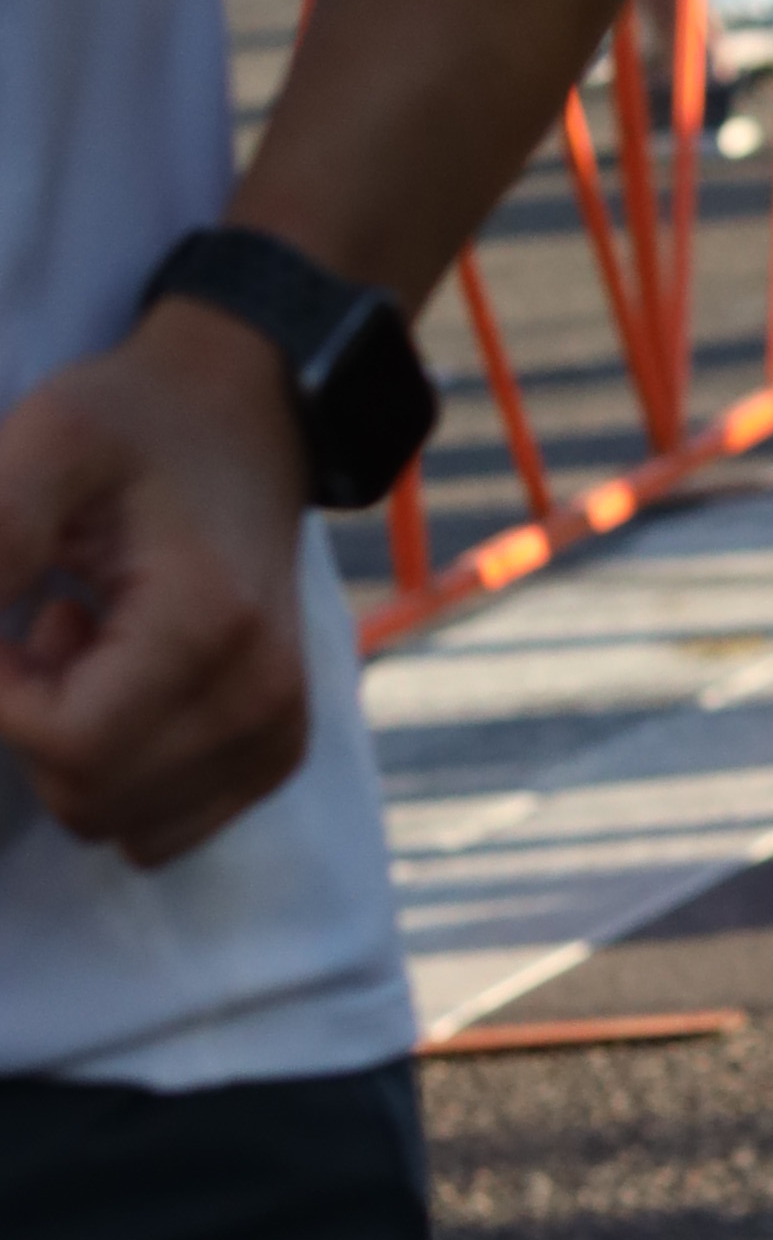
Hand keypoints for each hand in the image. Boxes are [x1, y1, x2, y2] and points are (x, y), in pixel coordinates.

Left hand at [0, 301, 317, 869]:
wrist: (249, 413)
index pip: (71, 744)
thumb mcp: (48, 441)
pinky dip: (114, 772)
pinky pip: (158, 825)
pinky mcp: (275, 750)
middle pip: (88, 797)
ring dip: (68, 749)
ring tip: (89, 648)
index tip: (9, 618)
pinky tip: (123, 682)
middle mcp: (263, 697)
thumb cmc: (139, 422)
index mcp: (213, 626)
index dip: (0, 698)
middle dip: (31, 720)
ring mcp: (277, 732)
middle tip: (47, 620)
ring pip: (115, 821)